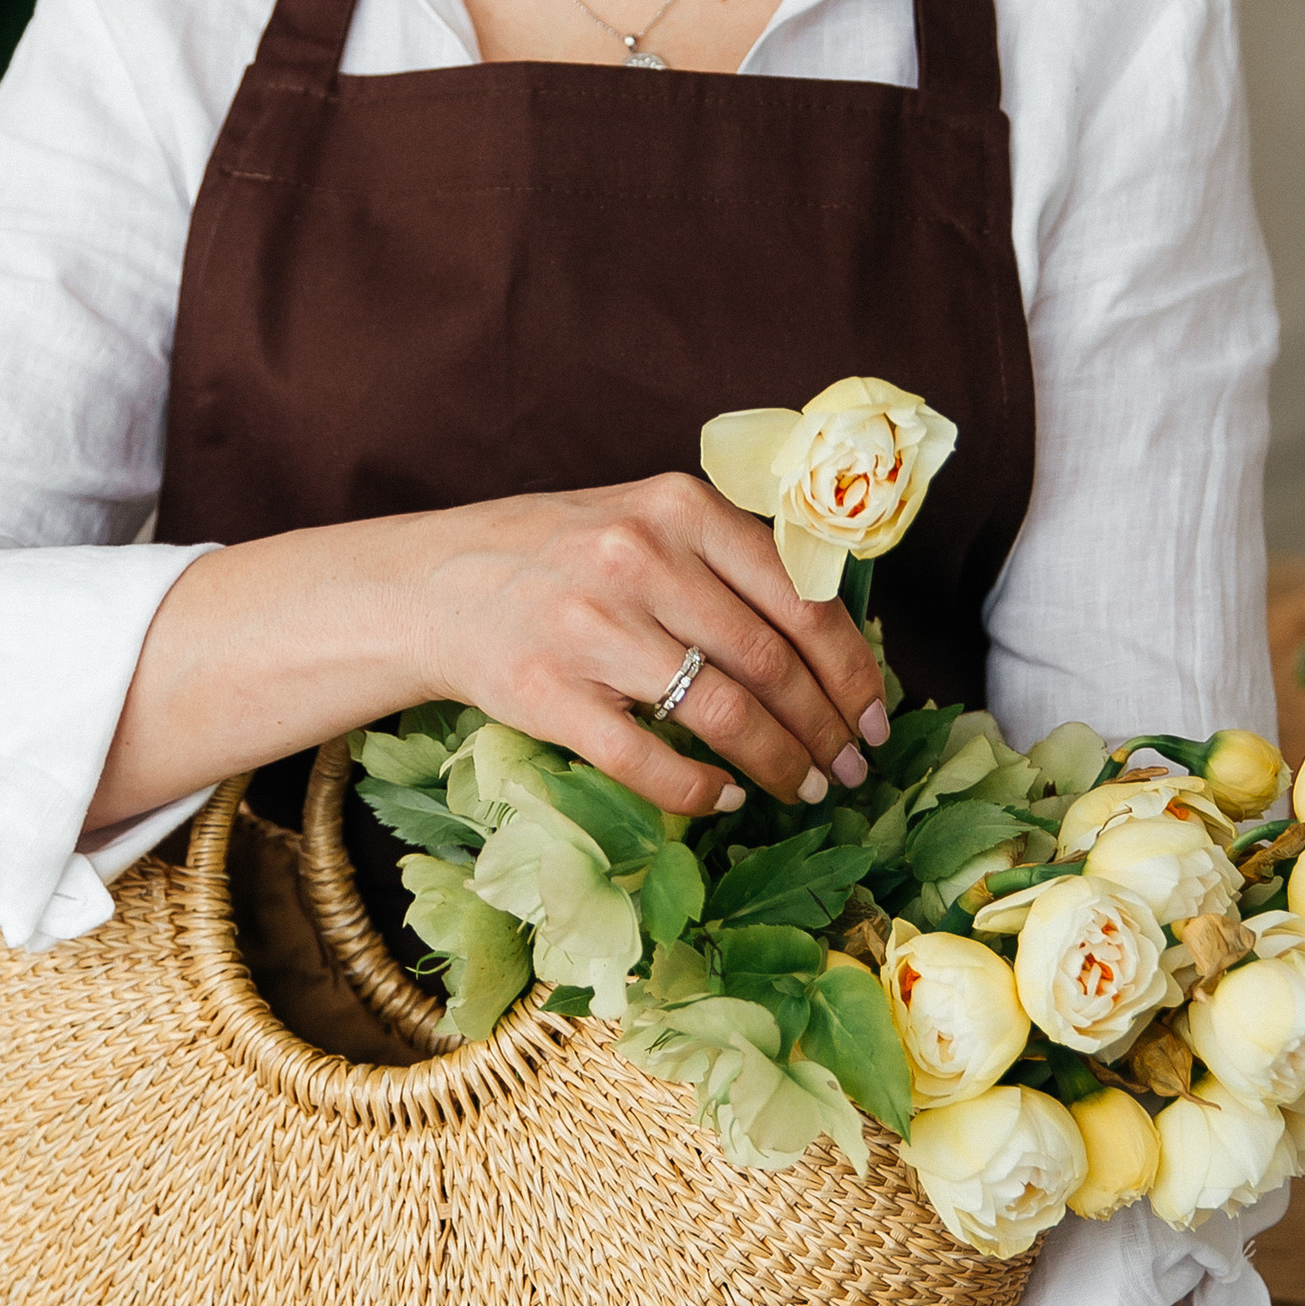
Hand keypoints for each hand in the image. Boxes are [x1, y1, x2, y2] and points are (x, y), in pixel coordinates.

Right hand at [411, 470, 885, 814]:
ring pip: (724, 716)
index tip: (875, 715)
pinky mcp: (549, 694)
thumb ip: (727, 560)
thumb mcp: (644, 520)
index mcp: (678, 506)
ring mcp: (592, 628)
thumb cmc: (556, 556)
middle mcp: (639, 558)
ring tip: (802, 789)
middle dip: (825, 729)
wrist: (429, 584)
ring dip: (779, 766)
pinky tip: (723, 799)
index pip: (799, 596)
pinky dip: (700, 791)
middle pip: (771, 663)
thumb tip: (833, 639)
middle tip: (849, 769)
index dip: (851, 668)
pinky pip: (649, 760)